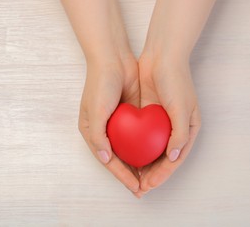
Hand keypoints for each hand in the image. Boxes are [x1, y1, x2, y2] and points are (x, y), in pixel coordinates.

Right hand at [78, 52, 141, 195]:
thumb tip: (106, 159)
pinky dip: (145, 147)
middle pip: (119, 158)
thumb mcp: (95, 111)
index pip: (108, 161)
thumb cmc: (99, 85)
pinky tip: (157, 155)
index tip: (137, 188)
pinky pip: (138, 135)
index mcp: (92, 132)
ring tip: (153, 177)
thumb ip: (98, 137)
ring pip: (130, 149)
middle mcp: (104, 130)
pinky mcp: (130, 114)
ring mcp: (118, 123)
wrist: (113, 59)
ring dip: (140, 163)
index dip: (122, 176)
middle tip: (146, 189)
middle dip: (132, 175)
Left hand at [135, 52, 201, 195]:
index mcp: (187, 130)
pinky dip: (134, 147)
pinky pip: (140, 136)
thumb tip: (173, 158)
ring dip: (141, 164)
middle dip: (150, 174)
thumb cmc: (176, 81)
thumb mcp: (182, 108)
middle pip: (161, 159)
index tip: (148, 186)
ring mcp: (160, 123)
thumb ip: (179, 134)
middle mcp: (174, 129)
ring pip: (149, 150)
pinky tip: (124, 155)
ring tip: (129, 177)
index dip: (162, 175)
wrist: (161, 57)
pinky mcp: (148, 115)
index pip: (174, 160)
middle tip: (137, 188)